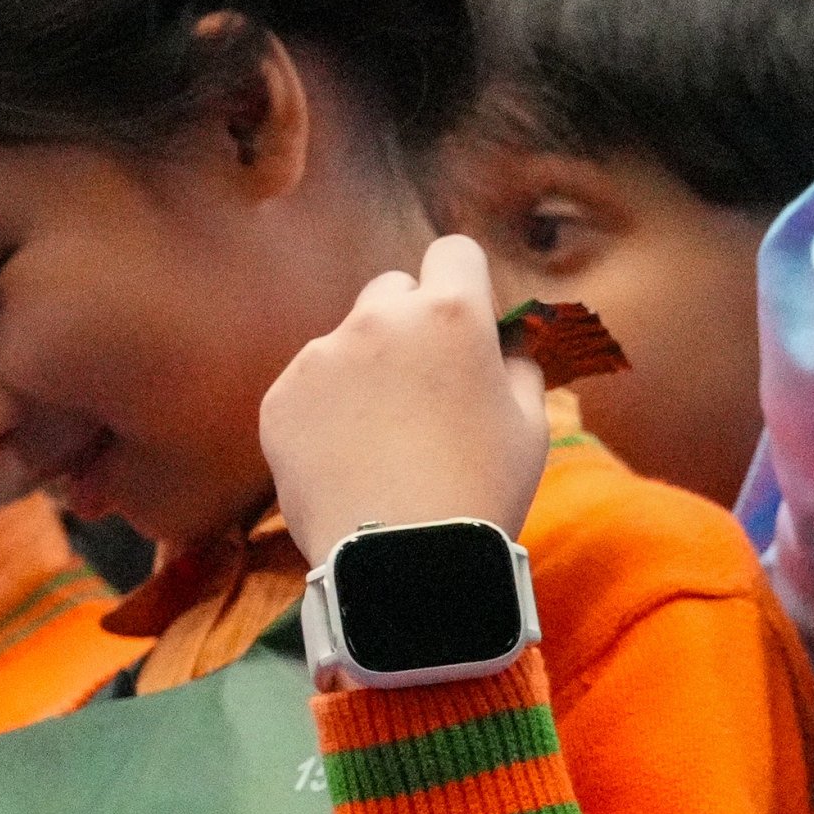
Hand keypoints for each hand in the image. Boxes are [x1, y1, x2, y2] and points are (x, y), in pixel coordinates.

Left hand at [259, 233, 547, 560]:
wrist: (404, 560)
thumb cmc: (483, 491)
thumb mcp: (531, 426)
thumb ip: (517, 366)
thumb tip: (503, 347)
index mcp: (451, 317)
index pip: (455, 253)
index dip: (464, 282)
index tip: (468, 317)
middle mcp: (379, 319)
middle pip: (393, 289)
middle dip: (411, 322)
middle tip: (427, 386)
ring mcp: (321, 356)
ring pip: (348, 341)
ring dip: (367, 370)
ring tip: (385, 439)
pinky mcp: (281, 397)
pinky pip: (310, 386)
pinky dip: (329, 411)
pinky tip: (352, 458)